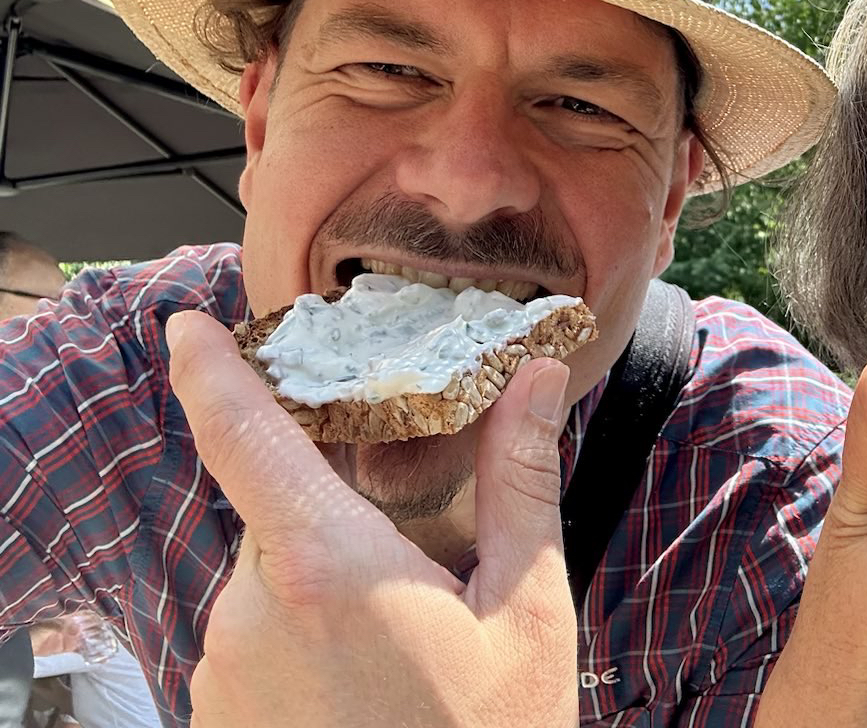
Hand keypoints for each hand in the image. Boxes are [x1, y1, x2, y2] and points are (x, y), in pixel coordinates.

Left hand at [166, 310, 578, 727]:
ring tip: (404, 647)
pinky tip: (368, 686)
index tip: (182, 325)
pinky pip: (255, 641)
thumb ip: (521, 483)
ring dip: (325, 587)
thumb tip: (536, 377)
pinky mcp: (218, 716)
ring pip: (270, 582)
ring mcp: (224, 673)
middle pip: (280, 513)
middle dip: (338, 515)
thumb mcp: (529, 612)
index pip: (246, 439)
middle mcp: (252, 614)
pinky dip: (305, 639)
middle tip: (417, 569)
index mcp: (329, 568)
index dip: (208, 372)